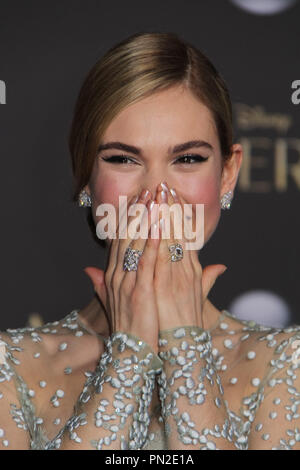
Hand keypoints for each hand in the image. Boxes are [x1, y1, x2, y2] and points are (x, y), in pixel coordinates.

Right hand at [84, 189, 160, 353]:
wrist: (132, 352)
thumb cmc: (129, 325)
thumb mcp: (111, 301)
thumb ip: (100, 283)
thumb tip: (87, 269)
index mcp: (112, 275)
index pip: (119, 239)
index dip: (129, 217)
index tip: (139, 199)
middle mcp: (117, 274)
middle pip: (127, 236)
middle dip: (139, 211)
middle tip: (151, 189)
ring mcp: (128, 281)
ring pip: (137, 243)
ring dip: (147, 219)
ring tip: (157, 198)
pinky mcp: (141, 291)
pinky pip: (147, 261)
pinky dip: (153, 242)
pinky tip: (160, 225)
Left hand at [153, 182, 226, 330]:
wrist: (182, 345)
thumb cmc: (186, 321)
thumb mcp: (198, 297)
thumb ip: (207, 279)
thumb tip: (221, 266)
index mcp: (192, 270)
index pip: (186, 236)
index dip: (180, 215)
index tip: (173, 196)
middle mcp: (185, 270)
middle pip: (178, 233)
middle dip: (170, 208)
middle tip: (164, 185)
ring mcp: (174, 276)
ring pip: (169, 240)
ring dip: (162, 216)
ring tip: (156, 194)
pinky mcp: (163, 286)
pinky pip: (159, 258)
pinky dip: (156, 239)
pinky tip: (152, 222)